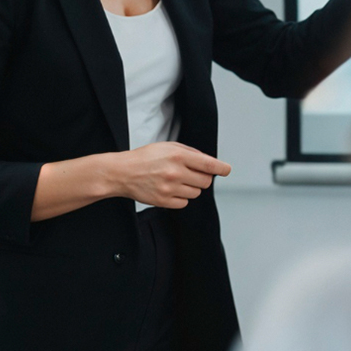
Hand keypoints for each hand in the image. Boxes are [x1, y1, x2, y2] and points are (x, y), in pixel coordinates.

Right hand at [106, 142, 231, 209]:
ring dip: (191, 188)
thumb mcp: (167, 147)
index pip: (208, 164)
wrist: (123, 173)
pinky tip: (170, 190)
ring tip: (177, 181)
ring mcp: (170, 189)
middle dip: (203, 178)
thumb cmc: (145, 158)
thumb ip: (189, 152)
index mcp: (178, 156)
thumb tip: (208, 161)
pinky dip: (181, 197)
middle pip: (205, 181)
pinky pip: (184, 203)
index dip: (221, 168)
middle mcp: (176, 172)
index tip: (227, 170)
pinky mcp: (164, 201)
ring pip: (196, 193)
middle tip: (192, 174)